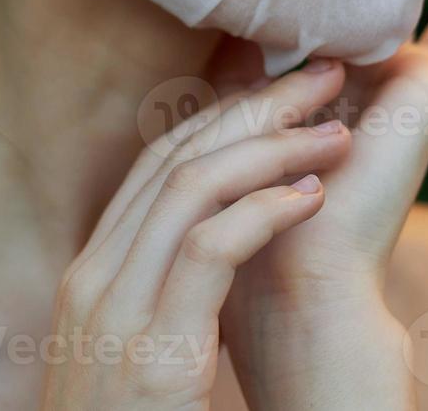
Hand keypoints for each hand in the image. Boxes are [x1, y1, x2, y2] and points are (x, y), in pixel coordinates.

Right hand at [39, 62, 353, 410]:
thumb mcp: (138, 354)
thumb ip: (167, 298)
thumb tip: (222, 251)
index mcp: (91, 275)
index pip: (156, 166)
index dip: (224, 117)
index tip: (283, 92)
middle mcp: (93, 280)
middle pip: (174, 158)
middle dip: (253, 106)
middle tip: (320, 74)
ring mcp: (114, 313)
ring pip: (191, 187)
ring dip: (271, 146)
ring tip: (336, 129)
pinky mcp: (153, 352)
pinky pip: (208, 249)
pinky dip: (263, 210)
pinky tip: (311, 196)